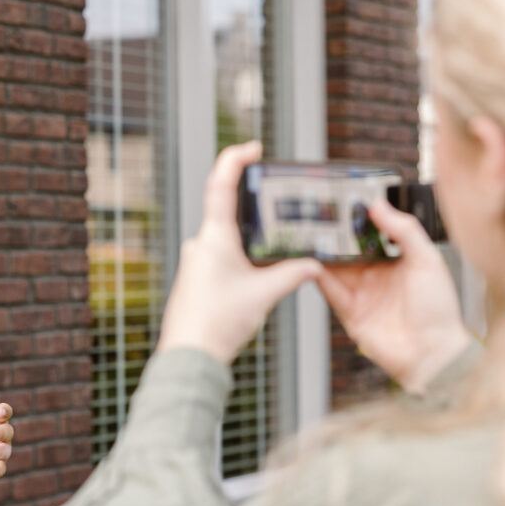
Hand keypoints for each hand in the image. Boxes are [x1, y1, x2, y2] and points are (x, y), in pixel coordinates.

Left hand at [155, 142, 322, 364]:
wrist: (190, 357)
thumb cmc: (218, 323)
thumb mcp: (265, 294)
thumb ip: (293, 273)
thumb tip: (314, 264)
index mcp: (213, 237)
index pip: (221, 184)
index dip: (236, 160)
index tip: (253, 148)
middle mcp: (200, 244)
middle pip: (228, 212)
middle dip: (255, 209)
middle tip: (279, 203)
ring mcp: (195, 261)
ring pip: (228, 239)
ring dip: (251, 240)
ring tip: (276, 248)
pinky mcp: (196, 279)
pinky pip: (222, 258)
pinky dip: (242, 258)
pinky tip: (257, 274)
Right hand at [315, 196, 472, 391]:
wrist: (432, 353)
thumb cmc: (438, 310)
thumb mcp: (427, 260)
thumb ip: (404, 230)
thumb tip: (379, 205)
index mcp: (397, 261)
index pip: (371, 235)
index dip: (358, 220)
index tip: (344, 202)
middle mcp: (376, 276)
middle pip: (349, 250)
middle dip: (334, 234)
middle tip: (319, 214)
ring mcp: (362, 293)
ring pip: (334, 267)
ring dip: (322, 253)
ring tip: (308, 233)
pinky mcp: (349, 312)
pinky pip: (329, 290)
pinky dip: (318, 277)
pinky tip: (310, 262)